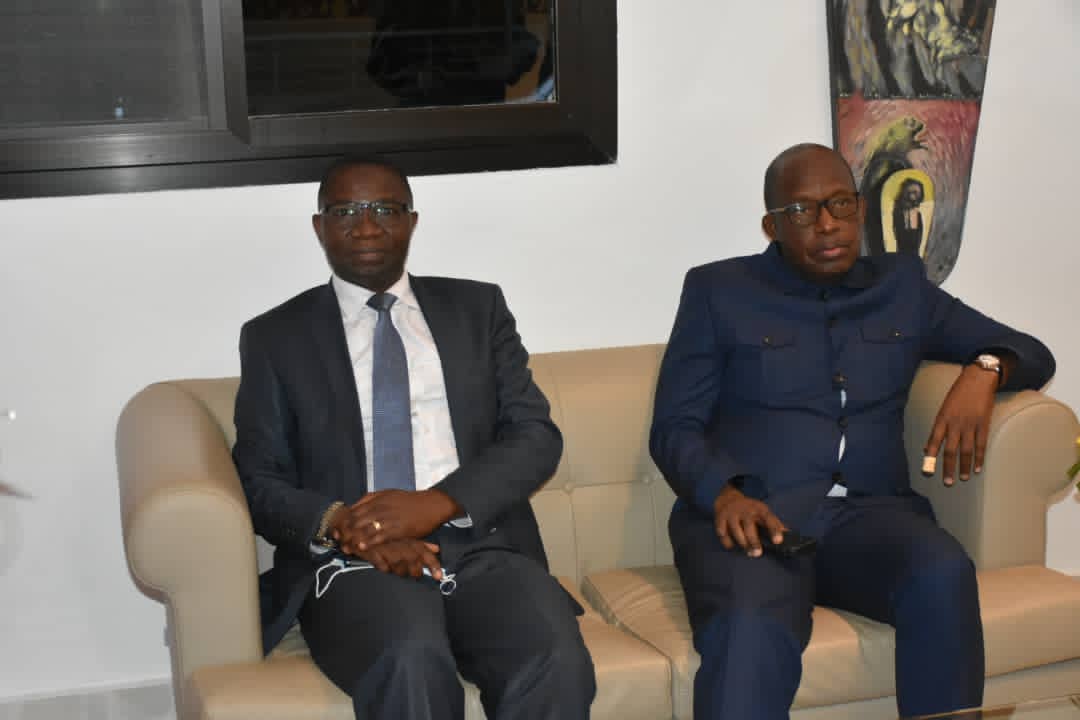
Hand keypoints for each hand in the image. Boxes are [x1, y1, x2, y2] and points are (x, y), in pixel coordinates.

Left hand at [330, 488, 460, 550]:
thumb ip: (372, 499)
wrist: (431, 505)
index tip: (336, 531)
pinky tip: (362, 547)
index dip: (343, 522)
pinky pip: (380, 536)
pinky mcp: (398, 528)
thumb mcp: (389, 494)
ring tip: (347, 548)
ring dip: (354, 539)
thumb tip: (356, 507)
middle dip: (346, 533)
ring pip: (366, 529)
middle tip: (339, 542)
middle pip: (357, 520)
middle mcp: (380, 507)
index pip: (354, 510)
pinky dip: (369, 542)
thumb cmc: (409, 501)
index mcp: (377, 498)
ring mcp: (389, 518)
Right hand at [354, 538, 443, 579]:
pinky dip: (384, 567)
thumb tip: (437, 549)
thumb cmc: (384, 530)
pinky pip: (381, 564)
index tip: (439, 576)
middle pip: (412, 560)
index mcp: (407, 538)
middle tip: (417, 575)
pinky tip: (385, 567)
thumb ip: (421, 542)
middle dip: (417, 571)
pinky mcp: (372, 550)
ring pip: (398, 564)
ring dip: (401, 571)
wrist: (357, 523)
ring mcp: (386, 547)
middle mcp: (399, 542)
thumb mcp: (404, 534)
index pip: (423, 552)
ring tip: (402, 572)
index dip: (432, 564)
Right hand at [713, 485, 786, 557]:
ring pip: (736, 529)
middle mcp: (745, 510)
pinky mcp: (720, 518)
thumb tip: (789, 535)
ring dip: (742, 543)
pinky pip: (722, 532)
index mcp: (759, 509)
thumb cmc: (750, 510)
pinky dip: (727, 541)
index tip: (778, 541)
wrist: (728, 498)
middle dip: (754, 541)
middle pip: (749, 526)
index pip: (769, 519)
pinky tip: (732, 546)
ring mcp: (732, 513)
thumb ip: (775, 524)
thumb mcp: (764, 513)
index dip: (774, 530)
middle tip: (758, 553)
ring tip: (748, 552)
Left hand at [923, 364, 997, 485]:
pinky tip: (977, 469)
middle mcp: (955, 423)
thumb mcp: (943, 408)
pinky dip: (979, 458)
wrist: (978, 380)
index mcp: (942, 419)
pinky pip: (981, 445)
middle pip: (950, 450)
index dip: (930, 457)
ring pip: (966, 451)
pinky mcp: (984, 424)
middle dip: (948, 467)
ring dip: (964, 466)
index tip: (927, 471)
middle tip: (947, 482)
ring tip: (962, 478)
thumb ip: (938, 427)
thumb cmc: (958, 394)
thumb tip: (926, 447)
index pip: (933, 441)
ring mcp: (970, 424)